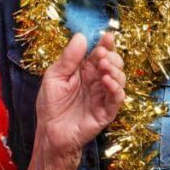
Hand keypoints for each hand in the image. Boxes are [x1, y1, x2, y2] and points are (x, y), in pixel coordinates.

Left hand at [34, 33, 125, 158]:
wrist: (50, 133)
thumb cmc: (50, 105)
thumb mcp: (54, 76)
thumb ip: (68, 58)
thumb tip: (81, 36)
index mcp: (85, 70)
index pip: (100, 53)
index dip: (106, 44)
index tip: (107, 37)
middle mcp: (97, 81)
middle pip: (114, 63)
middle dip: (111, 56)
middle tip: (102, 55)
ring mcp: (103, 96)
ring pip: (119, 78)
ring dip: (115, 70)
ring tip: (104, 67)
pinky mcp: (106, 111)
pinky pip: (117, 98)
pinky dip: (116, 88)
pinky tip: (107, 81)